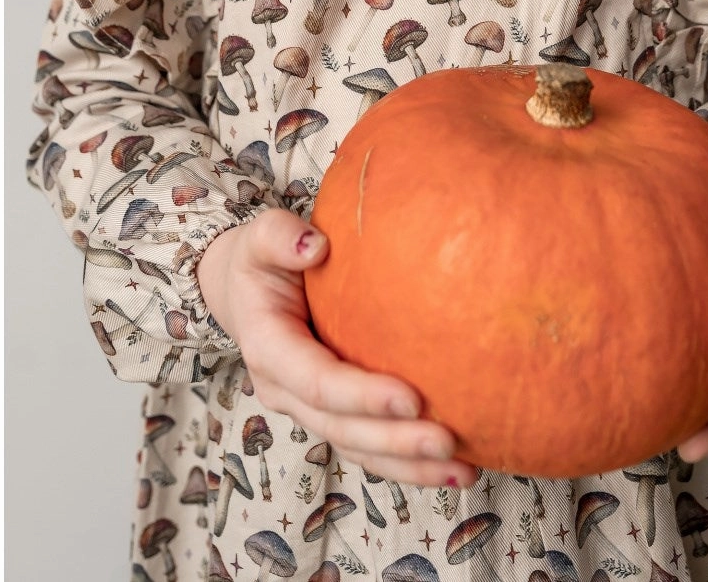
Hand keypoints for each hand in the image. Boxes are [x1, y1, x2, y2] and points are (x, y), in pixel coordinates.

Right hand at [195, 208, 478, 487]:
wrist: (244, 291)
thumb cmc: (261, 260)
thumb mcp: (260, 236)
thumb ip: (279, 237)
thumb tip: (316, 246)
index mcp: (269, 349)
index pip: (318, 382)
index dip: (362, 396)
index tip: (410, 398)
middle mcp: (285, 390)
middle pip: (342, 428)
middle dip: (395, 441)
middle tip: (446, 441)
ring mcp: (307, 408)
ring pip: (358, 448)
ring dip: (408, 466)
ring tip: (463, 471)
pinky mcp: (331, 413)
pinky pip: (368, 446)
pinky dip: (407, 463)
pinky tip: (454, 467)